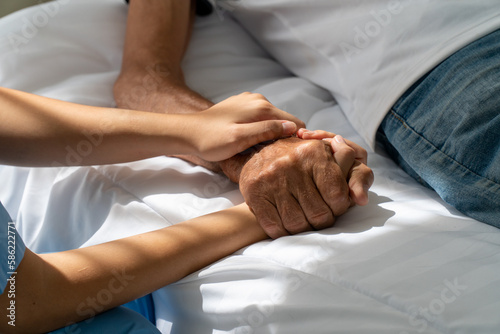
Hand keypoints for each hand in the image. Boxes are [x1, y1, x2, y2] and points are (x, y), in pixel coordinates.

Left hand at [191, 93, 304, 160]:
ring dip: (270, 135)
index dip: (296, 139)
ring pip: (272, 120)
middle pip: (284, 121)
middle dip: (283, 137)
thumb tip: (292, 127)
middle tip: (271, 156)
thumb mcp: (240, 139)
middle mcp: (258, 100)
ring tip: (258, 151)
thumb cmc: (211, 140)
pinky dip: (260, 130)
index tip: (289, 155)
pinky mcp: (241, 106)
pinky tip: (249, 142)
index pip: (295, 122)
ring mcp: (249, 101)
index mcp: (261, 107)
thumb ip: (266, 131)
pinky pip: (260, 119)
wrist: (187, 133)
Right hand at [224, 137, 369, 238]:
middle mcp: (292, 164)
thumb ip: (348, 168)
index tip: (335, 208)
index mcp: (313, 153)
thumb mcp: (325, 152)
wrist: (257, 152)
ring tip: (305, 223)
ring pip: (297, 224)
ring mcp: (271, 180)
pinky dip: (282, 232)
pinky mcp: (255, 194)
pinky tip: (286, 226)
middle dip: (323, 222)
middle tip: (320, 219)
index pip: (337, 195)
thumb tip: (361, 198)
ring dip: (303, 230)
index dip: (339, 208)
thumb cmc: (299, 157)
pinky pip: (274, 226)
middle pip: (318, 214)